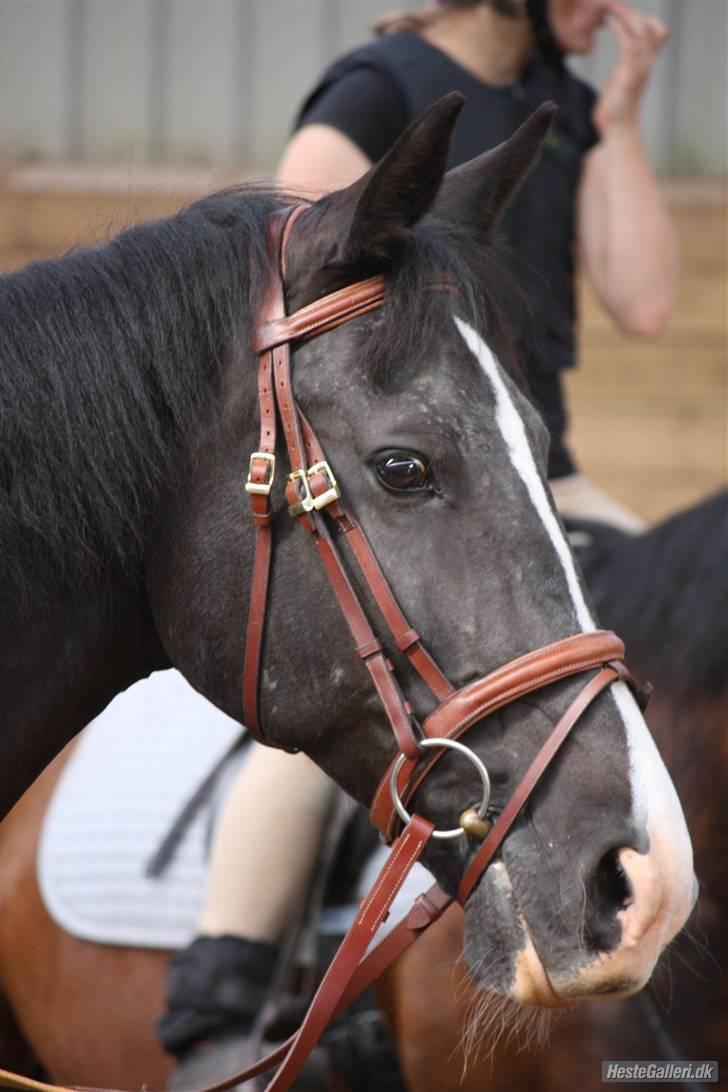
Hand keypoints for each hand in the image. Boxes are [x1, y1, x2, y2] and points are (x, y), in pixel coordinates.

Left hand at [593, 1, 668, 135]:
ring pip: (642, 31)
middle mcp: (647, 64)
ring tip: (609, 7)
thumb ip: (626, 74)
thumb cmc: (616, 112)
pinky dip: (620, 29)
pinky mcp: (629, 75)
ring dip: (626, 15)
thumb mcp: (623, 87)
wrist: (616, 131)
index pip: (658, 33)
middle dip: (634, 13)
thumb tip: (621, 74)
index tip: (624, 15)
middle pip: (653, 27)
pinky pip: (629, 44)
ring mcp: (640, 69)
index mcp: (646, 65)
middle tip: (613, 6)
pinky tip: (608, 23)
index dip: (645, 20)